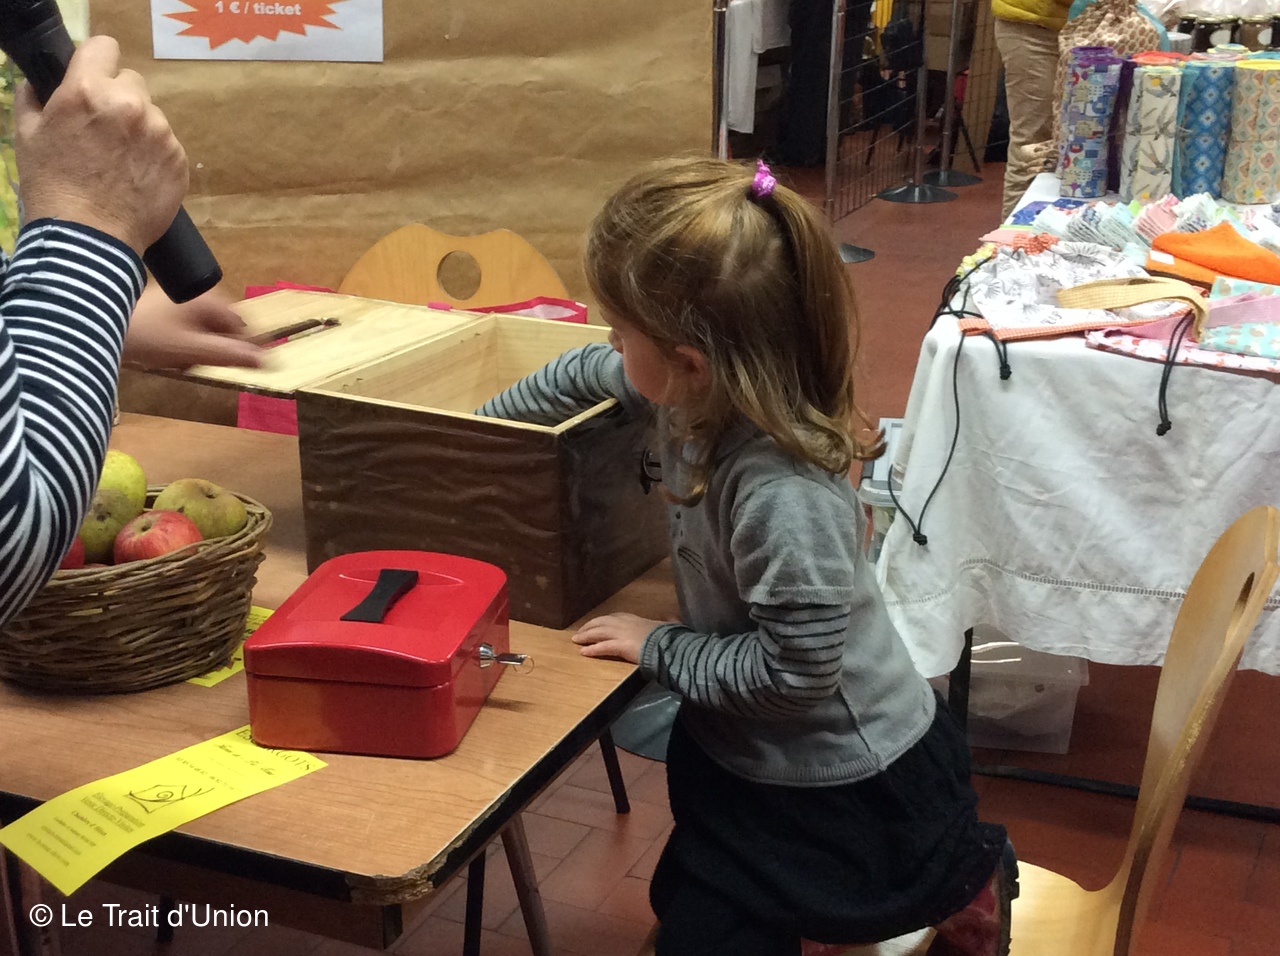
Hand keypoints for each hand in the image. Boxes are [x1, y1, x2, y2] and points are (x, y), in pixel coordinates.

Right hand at [14, 36, 187, 255]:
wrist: (89, 238)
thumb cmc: (52, 186)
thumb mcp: (27, 135)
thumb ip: (35, 98)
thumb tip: (39, 83)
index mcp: (88, 91)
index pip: (105, 47)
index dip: (97, 62)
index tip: (94, 79)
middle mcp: (130, 106)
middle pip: (132, 82)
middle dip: (119, 99)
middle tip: (105, 131)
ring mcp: (160, 134)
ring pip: (152, 115)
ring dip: (139, 130)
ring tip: (121, 161)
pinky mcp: (179, 161)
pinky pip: (168, 145)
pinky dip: (156, 156)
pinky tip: (137, 177)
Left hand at [123, 285, 262, 369]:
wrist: (95, 324)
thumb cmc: (148, 337)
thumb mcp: (193, 351)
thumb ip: (231, 356)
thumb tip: (267, 361)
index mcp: (212, 299)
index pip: (243, 327)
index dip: (239, 348)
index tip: (226, 364)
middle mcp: (199, 294)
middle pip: (222, 329)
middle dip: (211, 348)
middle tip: (190, 362)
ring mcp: (179, 298)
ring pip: (203, 330)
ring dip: (194, 348)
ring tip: (172, 357)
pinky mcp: (163, 306)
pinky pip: (185, 327)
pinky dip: (179, 342)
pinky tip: (162, 350)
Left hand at [572, 612, 663, 663]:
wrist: (670, 645)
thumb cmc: (671, 636)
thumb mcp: (670, 625)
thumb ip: (669, 621)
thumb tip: (673, 616)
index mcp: (636, 619)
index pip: (616, 616)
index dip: (604, 620)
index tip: (597, 623)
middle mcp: (626, 623)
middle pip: (602, 622)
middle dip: (590, 626)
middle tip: (580, 632)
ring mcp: (622, 634)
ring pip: (599, 632)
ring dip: (586, 636)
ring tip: (576, 640)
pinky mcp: (620, 646)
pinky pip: (602, 647)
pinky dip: (592, 649)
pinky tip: (583, 653)